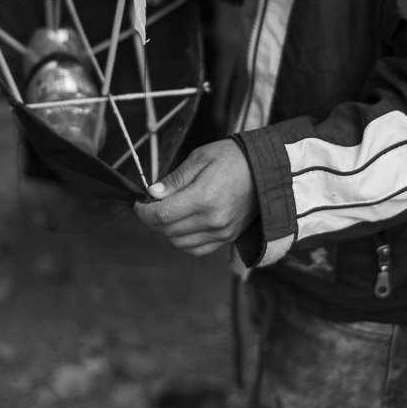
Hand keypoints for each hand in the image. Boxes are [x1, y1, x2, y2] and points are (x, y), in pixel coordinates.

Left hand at [134, 139, 256, 255]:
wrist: (266, 169)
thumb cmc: (233, 158)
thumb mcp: (200, 158)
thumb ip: (175, 179)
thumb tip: (153, 193)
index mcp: (204, 196)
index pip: (162, 214)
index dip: (144, 211)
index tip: (140, 203)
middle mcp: (213, 219)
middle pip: (168, 230)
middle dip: (153, 219)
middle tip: (151, 206)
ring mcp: (222, 231)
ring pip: (179, 243)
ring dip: (166, 231)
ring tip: (167, 214)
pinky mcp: (228, 237)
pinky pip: (196, 249)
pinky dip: (183, 241)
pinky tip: (181, 226)